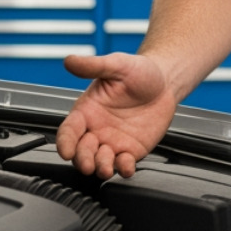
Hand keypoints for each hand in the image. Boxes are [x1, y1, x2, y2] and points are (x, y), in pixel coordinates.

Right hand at [56, 52, 178, 178]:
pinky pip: (123, 164)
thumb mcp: (116, 65)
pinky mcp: (131, 150)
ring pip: (99, 162)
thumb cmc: (138, 71)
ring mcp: (113, 142)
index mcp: (86, 111)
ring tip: (105, 167)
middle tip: (87, 163)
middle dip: (82, 160)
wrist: (165, 81)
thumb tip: (69, 61)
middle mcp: (96, 130)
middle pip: (81, 152)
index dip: (65, 142)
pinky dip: (123, 169)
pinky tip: (126, 167)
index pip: (68, 131)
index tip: (66, 151)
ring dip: (100, 167)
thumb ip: (93, 66)